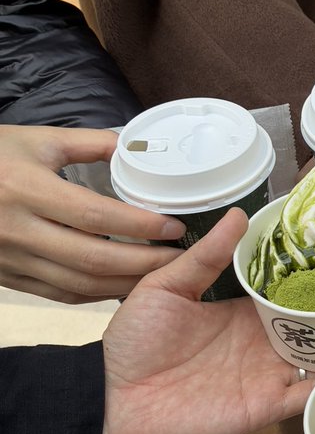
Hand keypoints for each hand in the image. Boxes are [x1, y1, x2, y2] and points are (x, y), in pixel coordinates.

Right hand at [0, 124, 185, 302]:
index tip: (174, 226)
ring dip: (125, 283)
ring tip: (161, 277)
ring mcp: (12, 259)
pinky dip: (95, 293)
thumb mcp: (36, 140)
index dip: (140, 225)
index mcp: (27, 189)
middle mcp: (19, 230)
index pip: (96, 214)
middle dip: (144, 263)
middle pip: (94, 256)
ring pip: (79, 283)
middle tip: (180, 258)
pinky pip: (59, 293)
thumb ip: (89, 143)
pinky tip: (122, 286)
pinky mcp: (9, 277)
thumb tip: (135, 148)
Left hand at [100, 208, 314, 433]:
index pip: (297, 289)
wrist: (114, 401)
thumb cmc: (134, 342)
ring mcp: (270, 374)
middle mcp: (267, 340)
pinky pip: (312, 395)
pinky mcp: (267, 405)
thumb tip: (239, 214)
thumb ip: (205, 257)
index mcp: (246, 311)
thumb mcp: (165, 287)